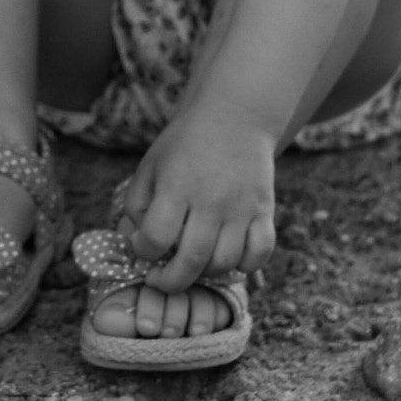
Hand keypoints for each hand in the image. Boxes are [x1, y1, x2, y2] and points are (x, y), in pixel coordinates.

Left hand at [119, 104, 277, 292]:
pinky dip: (245, 265)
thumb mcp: (150, 166)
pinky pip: (260, 254)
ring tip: (194, 262)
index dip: (144, 252)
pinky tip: (229, 256)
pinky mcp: (264, 210)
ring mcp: (240, 207)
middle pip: (191, 260)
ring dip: (206, 273)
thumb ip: (137, 204)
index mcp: (176, 186)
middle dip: (171, 282)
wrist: (232, 118)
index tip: (143, 248)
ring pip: (225, 263)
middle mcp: (210, 200)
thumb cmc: (184, 146)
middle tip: (161, 280)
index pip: (156, 238)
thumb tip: (136, 242)